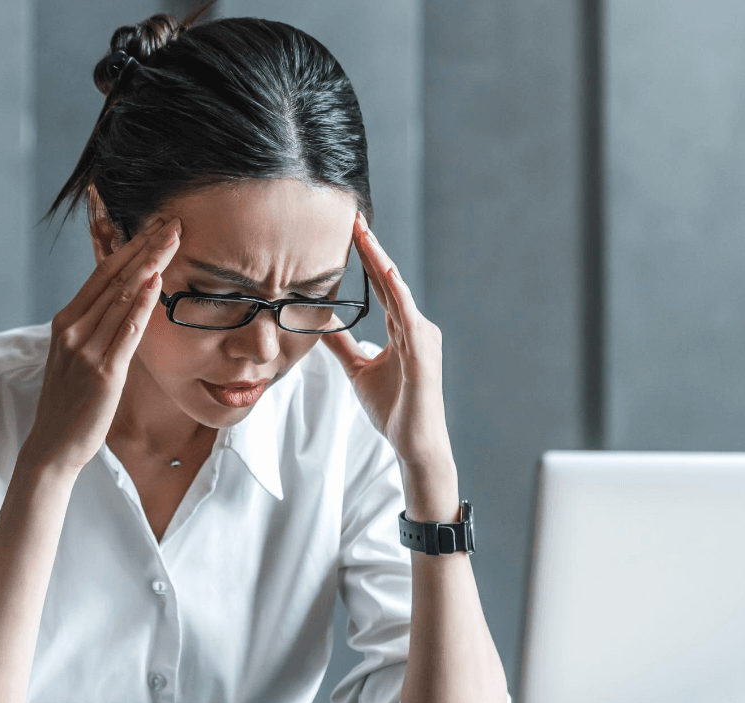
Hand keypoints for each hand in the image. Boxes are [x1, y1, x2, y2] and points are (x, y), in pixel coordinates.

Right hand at [21, 216, 182, 473]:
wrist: (53, 445)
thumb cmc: (71, 402)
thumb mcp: (78, 355)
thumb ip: (98, 327)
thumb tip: (126, 303)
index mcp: (66, 321)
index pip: (102, 274)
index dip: (130, 247)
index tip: (156, 226)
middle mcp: (72, 329)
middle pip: (113, 278)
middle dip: (146, 246)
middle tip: (173, 221)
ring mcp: (85, 350)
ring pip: (121, 298)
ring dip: (150, 265)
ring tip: (173, 240)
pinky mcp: (103, 373)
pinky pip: (126, 332)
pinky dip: (141, 305)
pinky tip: (155, 283)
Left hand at [322, 213, 453, 468]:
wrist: (414, 443)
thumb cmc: (395, 409)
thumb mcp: (359, 370)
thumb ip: (342, 345)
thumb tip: (321, 324)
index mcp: (403, 329)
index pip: (382, 286)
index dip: (367, 258)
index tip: (351, 232)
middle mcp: (416, 327)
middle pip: (390, 280)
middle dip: (371, 249)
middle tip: (354, 218)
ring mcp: (422, 337)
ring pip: (397, 290)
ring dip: (380, 262)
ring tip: (364, 235)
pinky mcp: (423, 352)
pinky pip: (407, 316)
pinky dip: (396, 292)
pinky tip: (384, 272)